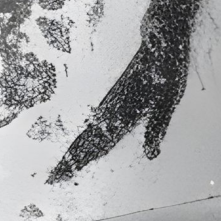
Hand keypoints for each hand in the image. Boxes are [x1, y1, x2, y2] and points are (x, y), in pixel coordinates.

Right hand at [47, 30, 190, 181]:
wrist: (158, 43)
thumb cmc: (167, 71)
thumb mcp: (168, 101)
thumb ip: (156, 128)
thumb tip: (150, 155)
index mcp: (124, 112)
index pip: (99, 142)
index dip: (82, 159)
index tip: (66, 173)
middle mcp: (112, 109)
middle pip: (87, 139)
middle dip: (70, 159)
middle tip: (52, 177)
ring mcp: (111, 104)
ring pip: (88, 131)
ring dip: (74, 149)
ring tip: (61, 165)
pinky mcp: (114, 99)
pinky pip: (95, 123)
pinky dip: (85, 136)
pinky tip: (82, 142)